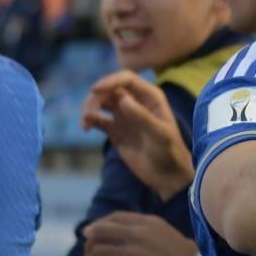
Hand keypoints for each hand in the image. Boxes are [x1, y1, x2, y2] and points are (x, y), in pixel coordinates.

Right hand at [83, 71, 193, 199]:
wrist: (166, 175)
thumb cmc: (169, 152)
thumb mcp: (160, 134)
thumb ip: (143, 117)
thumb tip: (123, 99)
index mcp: (150, 96)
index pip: (126, 79)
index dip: (110, 81)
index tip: (94, 89)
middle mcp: (136, 102)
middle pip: (110, 89)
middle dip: (96, 96)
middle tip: (88, 113)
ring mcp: (124, 115)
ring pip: (101, 102)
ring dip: (90, 107)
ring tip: (85, 122)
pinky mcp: (115, 130)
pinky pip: (98, 119)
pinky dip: (89, 120)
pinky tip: (86, 127)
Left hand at [83, 211, 198, 255]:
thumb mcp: (168, 236)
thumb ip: (147, 232)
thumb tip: (124, 237)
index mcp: (149, 223)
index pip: (114, 217)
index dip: (97, 227)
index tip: (91, 238)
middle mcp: (138, 234)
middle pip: (98, 232)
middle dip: (89, 248)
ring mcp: (133, 254)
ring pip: (95, 254)